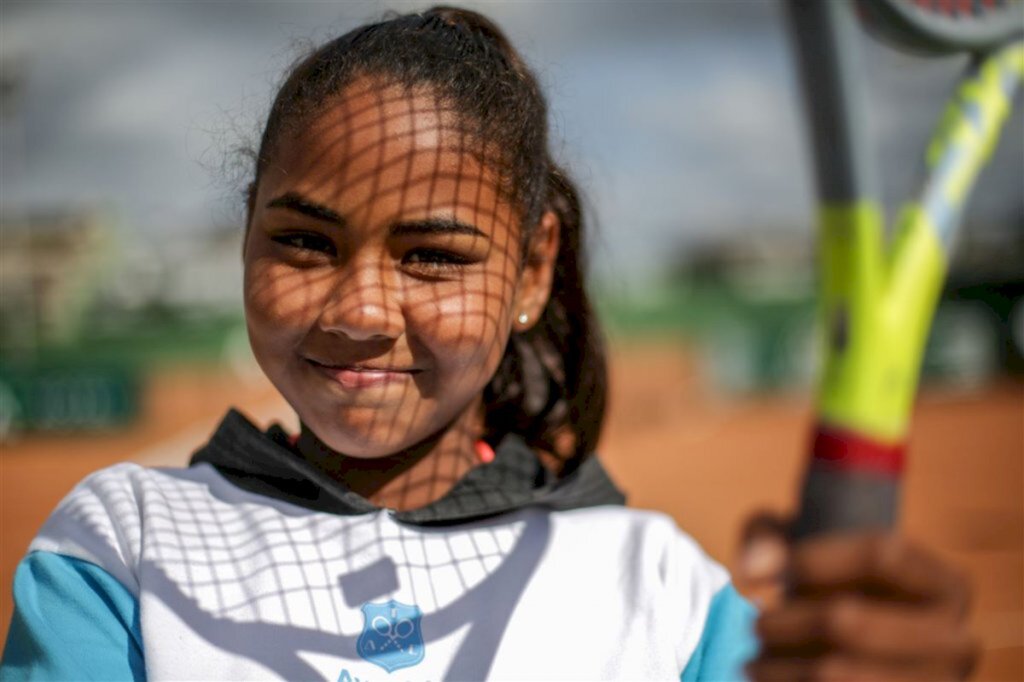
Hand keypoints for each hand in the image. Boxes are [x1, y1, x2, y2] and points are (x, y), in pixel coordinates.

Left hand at [735, 515, 977, 680]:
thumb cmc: (829, 593)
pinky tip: (769, 681)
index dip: (811, 559)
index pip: (882, 554)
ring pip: (834, 673)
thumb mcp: (801, 545)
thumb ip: (767, 535)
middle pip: (847, 621)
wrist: (859, 658)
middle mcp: (956, 642)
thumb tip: (754, 569)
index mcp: (947, 586)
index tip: (763, 574)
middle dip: (785, 622)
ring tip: (754, 660)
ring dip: (780, 666)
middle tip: (756, 626)